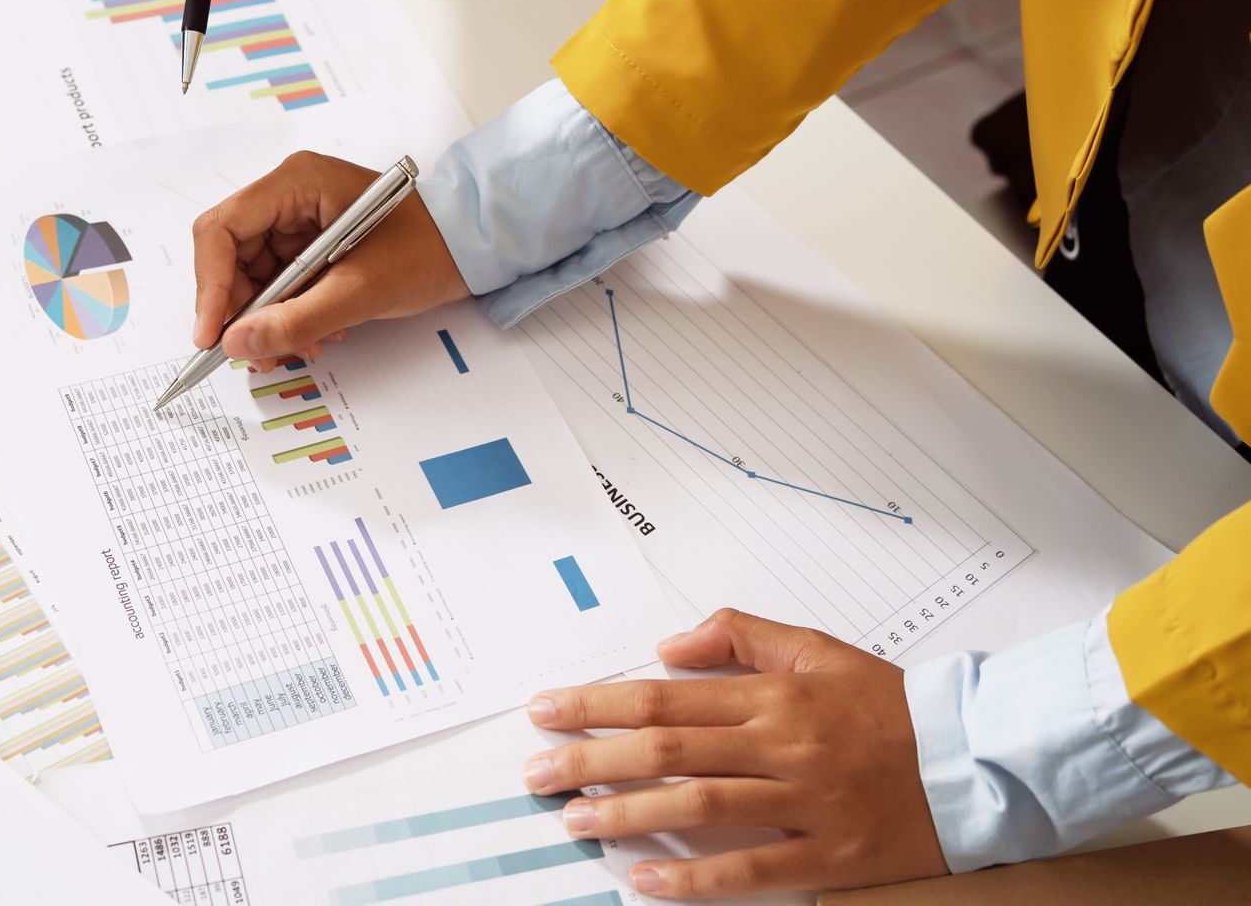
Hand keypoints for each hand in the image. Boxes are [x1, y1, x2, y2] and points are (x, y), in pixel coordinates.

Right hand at [191, 151, 469, 361]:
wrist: (471, 249)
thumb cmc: (428, 249)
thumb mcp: (362, 290)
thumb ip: (297, 319)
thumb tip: (238, 343)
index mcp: (297, 182)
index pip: (223, 229)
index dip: (210, 285)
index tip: (211, 336)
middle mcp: (290, 195)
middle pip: (232, 256)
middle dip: (242, 310)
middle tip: (256, 353)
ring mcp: (299, 220)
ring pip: (252, 277)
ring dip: (268, 320)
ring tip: (298, 347)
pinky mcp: (310, 244)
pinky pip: (278, 284)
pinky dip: (288, 315)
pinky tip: (316, 333)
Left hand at [522, 609, 947, 898]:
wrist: (979, 756)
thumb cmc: (891, 705)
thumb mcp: (817, 648)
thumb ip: (741, 636)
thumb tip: (669, 645)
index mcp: (773, 694)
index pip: (664, 696)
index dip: (598, 704)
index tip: (546, 711)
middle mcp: (781, 743)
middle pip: (667, 748)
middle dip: (590, 759)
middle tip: (536, 772)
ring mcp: (804, 801)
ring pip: (698, 805)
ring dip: (626, 812)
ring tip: (572, 819)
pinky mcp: (829, 853)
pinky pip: (751, 869)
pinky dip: (695, 879)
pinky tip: (645, 879)